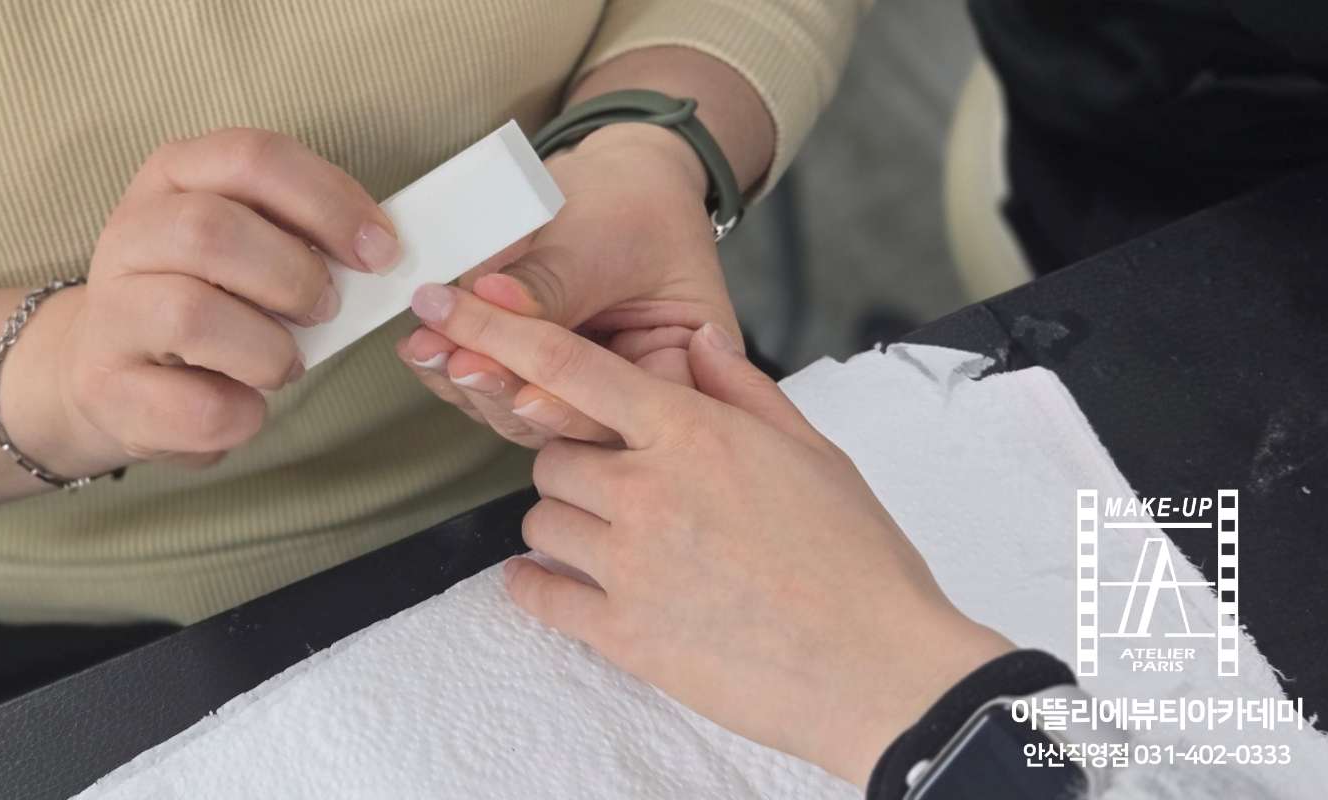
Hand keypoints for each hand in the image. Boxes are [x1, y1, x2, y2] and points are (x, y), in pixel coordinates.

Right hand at [10, 129, 400, 475]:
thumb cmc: (204, 299)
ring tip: (283, 363)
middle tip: (324, 310)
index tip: (381, 252)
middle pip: (211, 230)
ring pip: (192, 315)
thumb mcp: (248, 244)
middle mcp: (130, 234)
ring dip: (268, 351)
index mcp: (174, 176)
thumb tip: (382, 252)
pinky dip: (242, 413)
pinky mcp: (107, 390)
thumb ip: (303, 234)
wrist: (109, 371)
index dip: (328, 202)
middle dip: (293, 277)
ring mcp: (110, 312)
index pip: (253, 157)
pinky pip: (194, 404)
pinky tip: (244, 404)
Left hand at [398, 122, 738, 447]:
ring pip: (524, 414)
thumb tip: (484, 309)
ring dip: (470, 384)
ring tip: (427, 348)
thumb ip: (549, 285)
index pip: (627, 408)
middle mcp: (636, 396)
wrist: (620, 175)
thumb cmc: (634, 201)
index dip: (570, 406)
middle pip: (570, 423)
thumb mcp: (602, 238)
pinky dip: (458, 369)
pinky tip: (423, 348)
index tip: (520, 388)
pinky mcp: (542, 376)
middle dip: (505, 393)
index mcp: (682, 370)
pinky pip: (500, 386)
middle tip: (454, 361)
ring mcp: (585, 390)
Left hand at [410, 283, 1014, 787]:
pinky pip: (538, 591)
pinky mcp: (621, 632)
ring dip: (566, 523)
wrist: (878, 668)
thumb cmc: (857, 559)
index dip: (501, 332)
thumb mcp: (812, 451)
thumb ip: (741, 389)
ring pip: (540, 519)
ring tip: (622, 543)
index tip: (450, 308)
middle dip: (574, 463)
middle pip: (548, 452)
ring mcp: (628, 563)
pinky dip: (539, 583)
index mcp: (692, 433)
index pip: (571, 368)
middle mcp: (647, 489)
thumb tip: (695, 342)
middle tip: (621, 486)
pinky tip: (565, 583)